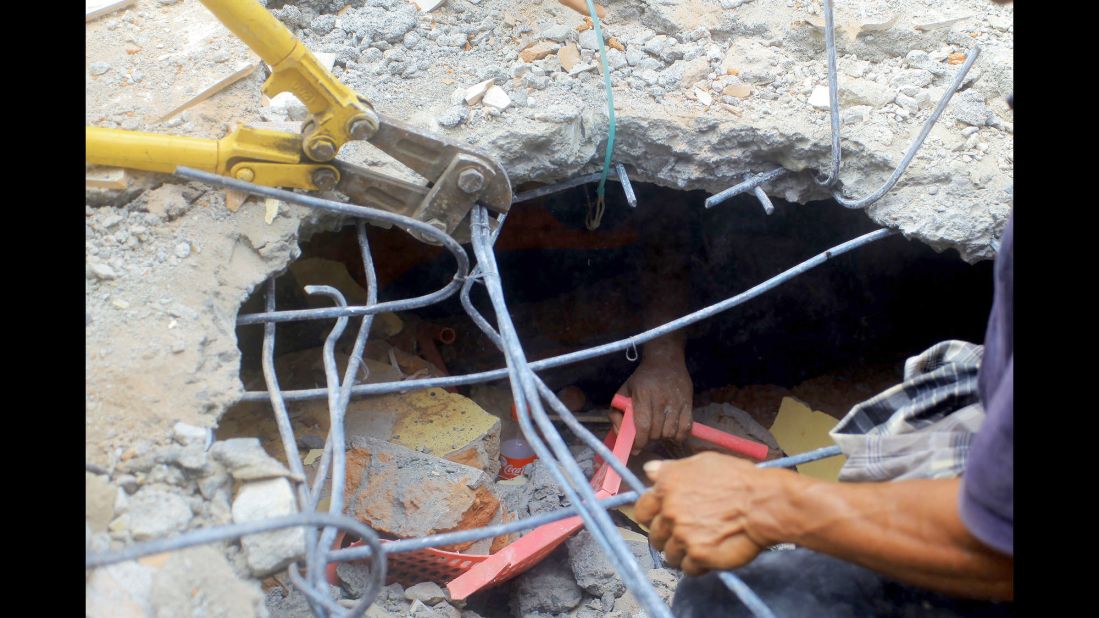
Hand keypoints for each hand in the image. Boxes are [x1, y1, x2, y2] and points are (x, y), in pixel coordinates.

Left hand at [612, 341, 691, 453]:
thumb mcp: (623, 391)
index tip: (636, 447)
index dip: (639, 441)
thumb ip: (616, 413)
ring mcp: (676, 401)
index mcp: (643, 395)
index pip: (643, 425)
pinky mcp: (688, 403)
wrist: (665, 360)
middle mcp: (660, 399)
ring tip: (658, 430)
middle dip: (650, 438)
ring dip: (663, 436)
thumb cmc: (641, 379)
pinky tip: (671, 430)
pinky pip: (685, 428)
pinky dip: (678, 435)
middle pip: (656, 431)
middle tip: (647, 435)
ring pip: (670, 432)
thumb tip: (620, 434)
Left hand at [634, 452, 807, 575]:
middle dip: (668, 537)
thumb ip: (671, 469)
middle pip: (654, 536)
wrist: (763, 502)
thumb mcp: (702, 462)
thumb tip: (649, 471)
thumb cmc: (738, 479)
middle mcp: (669, 511)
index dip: (651, 517)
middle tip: (686, 534)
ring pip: (669, 555)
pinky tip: (710, 555)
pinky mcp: (698, 555)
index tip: (661, 520)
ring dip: (682, 553)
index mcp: (666, 487)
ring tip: (700, 545)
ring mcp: (682, 535)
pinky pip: (687, 569)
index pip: (641, 510)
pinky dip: (697, 565)